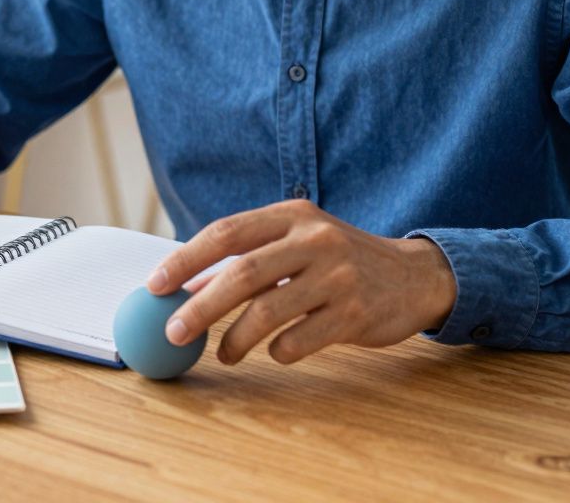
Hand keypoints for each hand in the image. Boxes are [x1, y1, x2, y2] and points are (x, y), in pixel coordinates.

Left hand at [146, 199, 455, 364]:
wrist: (414, 276)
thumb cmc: (338, 260)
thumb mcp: (299, 241)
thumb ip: (250, 256)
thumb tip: (185, 287)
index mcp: (292, 215)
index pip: (226, 233)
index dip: (185, 259)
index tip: (154, 285)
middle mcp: (315, 239)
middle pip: (242, 274)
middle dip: (200, 307)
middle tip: (173, 331)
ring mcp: (338, 276)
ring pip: (268, 312)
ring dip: (235, 339)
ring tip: (223, 354)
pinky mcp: (355, 313)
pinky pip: (300, 340)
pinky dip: (278, 351)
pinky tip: (275, 352)